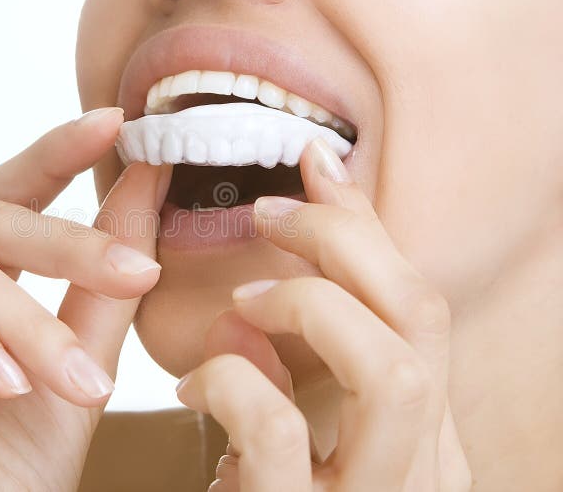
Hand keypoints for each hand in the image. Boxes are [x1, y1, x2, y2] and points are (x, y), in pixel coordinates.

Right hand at [0, 107, 171, 491]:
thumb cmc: (8, 475)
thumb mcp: (76, 366)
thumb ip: (103, 283)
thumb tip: (143, 185)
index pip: (12, 204)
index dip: (58, 156)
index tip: (114, 124)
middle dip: (70, 244)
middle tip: (136, 274)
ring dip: (29, 327)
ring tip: (70, 385)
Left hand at [175, 138, 471, 491]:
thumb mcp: (286, 421)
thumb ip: (290, 350)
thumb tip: (268, 278)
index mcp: (419, 435)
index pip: (418, 301)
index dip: (367, 223)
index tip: (315, 158)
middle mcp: (421, 470)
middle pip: (424, 316)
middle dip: (345, 241)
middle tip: (272, 214)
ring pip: (391, 369)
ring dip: (307, 306)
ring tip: (242, 301)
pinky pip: (282, 430)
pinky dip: (233, 379)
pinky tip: (193, 380)